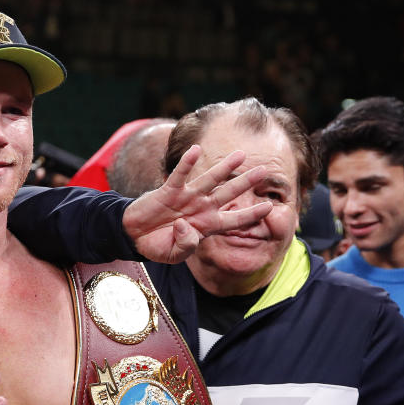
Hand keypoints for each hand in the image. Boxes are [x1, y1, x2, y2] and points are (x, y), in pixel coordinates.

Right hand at [122, 145, 271, 262]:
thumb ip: (185, 245)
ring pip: (209, 180)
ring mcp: (186, 197)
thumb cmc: (157, 245)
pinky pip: (180, 175)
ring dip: (224, 167)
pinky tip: (196, 150)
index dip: (251, 215)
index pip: (234, 220)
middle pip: (228, 194)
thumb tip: (185, 225)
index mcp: (206, 226)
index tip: (269, 207)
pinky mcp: (169, 190)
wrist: (134, 235)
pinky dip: (187, 163)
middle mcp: (201, 208)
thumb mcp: (173, 254)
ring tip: (240, 154)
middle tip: (264, 170)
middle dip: (246, 183)